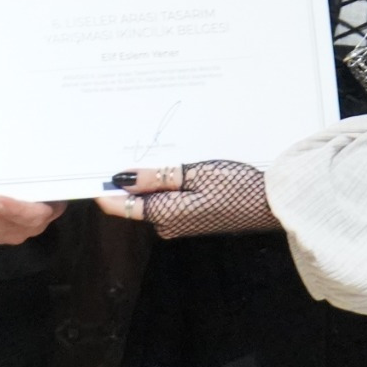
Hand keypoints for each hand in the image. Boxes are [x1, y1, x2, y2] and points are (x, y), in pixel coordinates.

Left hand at [97, 161, 277, 237]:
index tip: (91, 167)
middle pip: (136, 200)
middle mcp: (168, 224)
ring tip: (151, 146)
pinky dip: (166, 182)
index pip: (120, 205)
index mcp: (165, 215)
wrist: (275, 204)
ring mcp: (181, 223)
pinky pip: (169, 199)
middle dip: (129, 176)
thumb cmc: (238, 186)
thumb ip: (156, 178)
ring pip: (153, 197)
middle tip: (123, 142)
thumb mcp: (196, 174)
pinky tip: (174, 163)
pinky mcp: (193, 218)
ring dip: (150, 177)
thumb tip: (121, 179)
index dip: (104, 188)